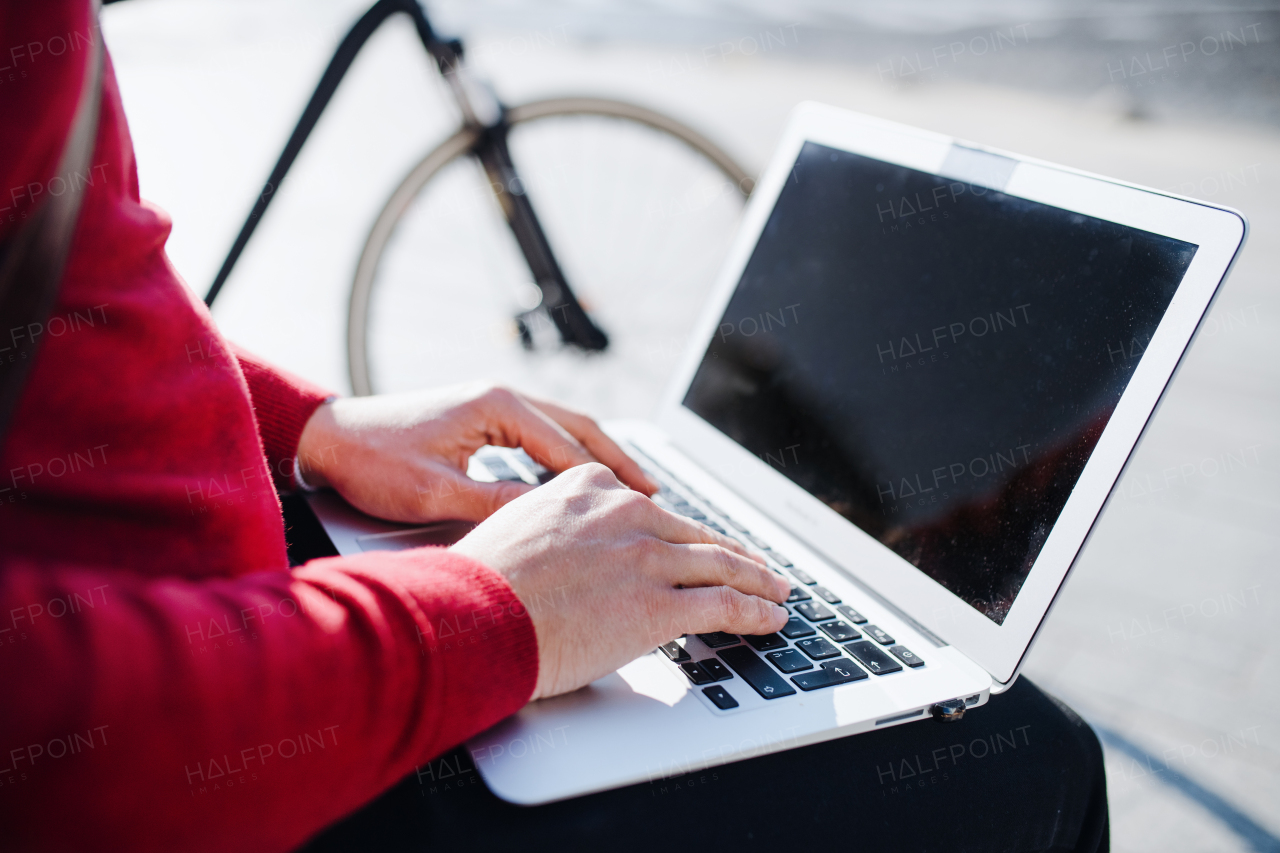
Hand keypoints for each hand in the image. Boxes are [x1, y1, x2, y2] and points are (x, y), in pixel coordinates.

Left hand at [296, 383, 657, 523]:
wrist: (331, 438)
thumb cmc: (373, 460)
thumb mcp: (434, 491)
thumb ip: (493, 503)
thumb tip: (545, 519)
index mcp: (498, 406)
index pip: (569, 448)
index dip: (606, 482)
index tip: (638, 508)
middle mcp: (502, 397)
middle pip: (580, 428)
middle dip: (618, 461)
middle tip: (654, 492)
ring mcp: (494, 404)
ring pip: (564, 429)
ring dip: (597, 456)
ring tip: (631, 486)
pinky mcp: (484, 418)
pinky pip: (541, 435)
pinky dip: (569, 455)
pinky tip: (579, 480)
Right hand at [450, 463, 790, 699]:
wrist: (469, 616)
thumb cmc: (478, 584)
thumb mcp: (517, 530)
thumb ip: (559, 533)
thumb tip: (574, 557)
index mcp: (588, 488)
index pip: (652, 508)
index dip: (683, 529)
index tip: (699, 539)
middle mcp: (624, 513)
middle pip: (696, 534)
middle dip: (733, 553)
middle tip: (757, 566)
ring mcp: (646, 557)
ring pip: (723, 564)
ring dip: (759, 581)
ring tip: (777, 591)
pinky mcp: (660, 604)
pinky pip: (725, 604)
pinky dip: (757, 612)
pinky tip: (771, 618)